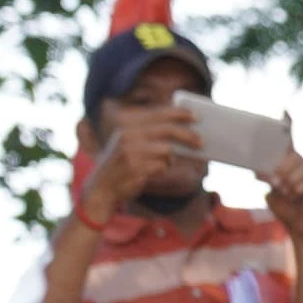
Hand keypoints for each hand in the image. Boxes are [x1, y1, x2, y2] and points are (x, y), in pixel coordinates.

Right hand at [79, 101, 203, 217]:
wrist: (100, 188)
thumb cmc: (122, 164)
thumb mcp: (131, 143)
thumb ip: (152, 133)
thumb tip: (184, 130)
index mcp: (126, 124)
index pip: (158, 113)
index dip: (179, 113)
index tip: (197, 116)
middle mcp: (127, 135)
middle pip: (167, 130)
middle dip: (187, 136)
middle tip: (202, 142)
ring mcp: (130, 152)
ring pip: (166, 151)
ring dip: (169, 159)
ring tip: (163, 162)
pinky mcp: (134, 169)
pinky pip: (161, 167)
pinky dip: (162, 170)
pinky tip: (151, 172)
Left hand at [262, 148, 302, 244]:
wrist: (298, 226)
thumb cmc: (285, 208)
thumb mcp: (271, 194)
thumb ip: (268, 182)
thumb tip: (262, 173)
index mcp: (288, 164)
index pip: (287, 145)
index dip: (284, 140)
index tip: (276, 141)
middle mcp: (301, 166)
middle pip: (294, 155)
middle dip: (282, 168)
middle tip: (275, 182)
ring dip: (290, 179)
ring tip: (285, 191)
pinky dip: (298, 189)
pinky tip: (294, 196)